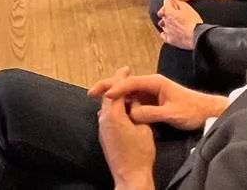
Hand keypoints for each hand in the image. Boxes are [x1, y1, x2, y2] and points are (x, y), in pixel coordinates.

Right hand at [90, 71, 223, 131]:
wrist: (205, 112)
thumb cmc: (191, 110)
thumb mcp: (171, 113)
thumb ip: (151, 113)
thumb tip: (131, 113)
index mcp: (155, 82)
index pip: (131, 83)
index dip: (117, 88)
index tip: (105, 96)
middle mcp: (150, 84)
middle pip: (125, 83)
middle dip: (108, 86)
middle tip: (91, 93)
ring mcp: (150, 92)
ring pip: (127, 92)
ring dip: (113, 95)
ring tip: (96, 100)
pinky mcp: (151, 100)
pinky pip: (132, 100)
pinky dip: (121, 103)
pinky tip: (113, 109)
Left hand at [94, 71, 156, 188]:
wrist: (130, 176)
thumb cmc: (140, 153)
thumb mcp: (144, 128)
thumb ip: (138, 111)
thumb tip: (135, 101)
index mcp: (113, 115)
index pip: (117, 90)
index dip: (121, 78)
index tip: (126, 69)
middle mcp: (104, 120)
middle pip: (108, 97)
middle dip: (117, 86)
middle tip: (125, 76)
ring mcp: (102, 128)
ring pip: (107, 107)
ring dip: (115, 98)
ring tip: (126, 92)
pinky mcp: (104, 137)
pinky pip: (107, 117)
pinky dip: (114, 109)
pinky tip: (122, 109)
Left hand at [157, 0, 202, 49]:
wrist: (197, 37)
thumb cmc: (193, 22)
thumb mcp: (187, 8)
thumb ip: (179, 2)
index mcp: (169, 12)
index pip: (166, 2)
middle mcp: (166, 21)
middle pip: (164, 14)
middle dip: (168, 11)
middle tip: (175, 11)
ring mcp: (167, 31)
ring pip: (163, 24)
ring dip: (166, 22)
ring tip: (173, 22)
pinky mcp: (170, 40)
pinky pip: (163, 35)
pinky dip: (165, 33)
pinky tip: (169, 32)